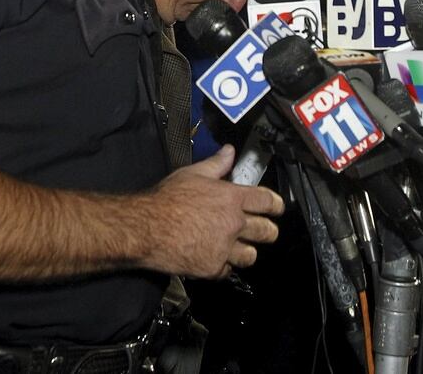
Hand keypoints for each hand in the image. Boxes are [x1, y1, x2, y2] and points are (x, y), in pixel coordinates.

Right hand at [142, 145, 283, 278]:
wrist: (146, 228)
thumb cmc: (166, 200)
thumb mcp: (192, 174)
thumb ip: (215, 164)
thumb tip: (228, 152)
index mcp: (231, 198)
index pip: (267, 201)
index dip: (276, 205)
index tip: (276, 208)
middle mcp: (233, 223)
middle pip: (267, 232)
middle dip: (267, 231)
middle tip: (261, 230)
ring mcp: (225, 247)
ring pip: (251, 255)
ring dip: (246, 252)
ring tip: (237, 248)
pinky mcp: (213, 267)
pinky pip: (228, 271)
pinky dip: (223, 267)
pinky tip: (214, 258)